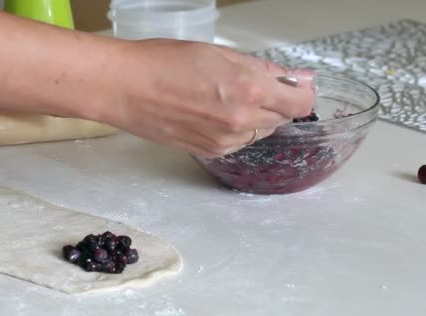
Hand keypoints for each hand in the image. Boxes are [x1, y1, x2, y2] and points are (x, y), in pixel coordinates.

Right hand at [100, 39, 315, 157]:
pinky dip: (235, 129)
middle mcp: (242, 121)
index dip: (301, 92)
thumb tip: (298, 78)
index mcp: (249, 90)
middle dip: (274, 101)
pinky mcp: (209, 152)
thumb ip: (263, 69)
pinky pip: (238, 142)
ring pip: (260, 131)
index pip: (301, 103)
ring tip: (221, 97)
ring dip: (254, 116)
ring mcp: (225, 141)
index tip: (292, 85)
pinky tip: (211, 112)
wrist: (124, 88)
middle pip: (282, 118)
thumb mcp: (219, 53)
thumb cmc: (164, 61)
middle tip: (245, 84)